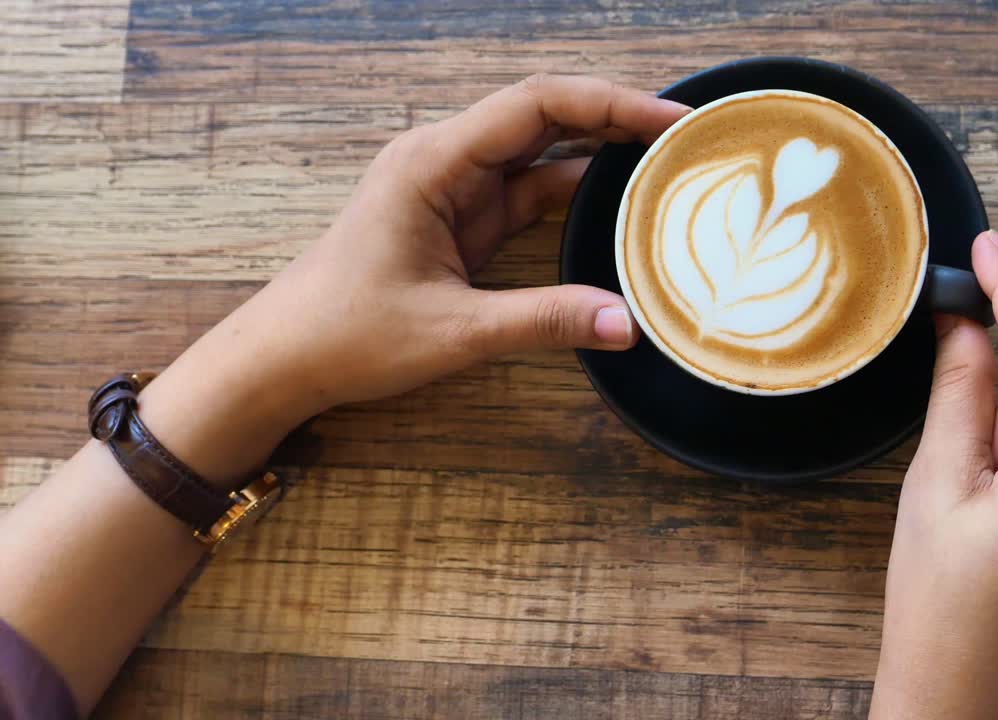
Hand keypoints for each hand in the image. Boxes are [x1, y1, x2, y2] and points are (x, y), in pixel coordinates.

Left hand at [136, 75, 689, 483]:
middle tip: (684, 136)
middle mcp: (444, 159)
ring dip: (598, 153)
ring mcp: (451, 186)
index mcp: (433, 162)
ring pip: (539, 152)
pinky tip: (618, 206)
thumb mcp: (455, 330)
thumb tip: (628, 322)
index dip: (609, 103)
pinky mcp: (458, 218)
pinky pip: (526, 191)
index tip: (668, 119)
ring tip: (665, 164)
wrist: (283, 357)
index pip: (537, 105)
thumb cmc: (347, 333)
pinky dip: (573, 194)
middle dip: (614, 117)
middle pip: (544, 114)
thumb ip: (545, 320)